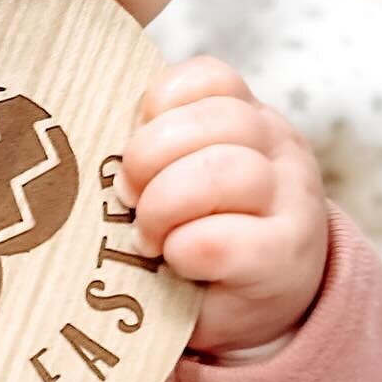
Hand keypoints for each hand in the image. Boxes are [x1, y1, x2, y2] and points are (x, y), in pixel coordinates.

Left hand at [119, 56, 329, 358]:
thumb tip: (91, 137)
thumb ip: (157, 145)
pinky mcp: (283, 259)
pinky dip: (184, 249)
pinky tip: (176, 259)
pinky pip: (221, 240)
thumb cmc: (205, 231)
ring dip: (165, 205)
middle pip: (216, 120)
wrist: (257, 305)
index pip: (210, 76)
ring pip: (222, 172)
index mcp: (250, 116)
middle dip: (150, 156)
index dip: (159, 103)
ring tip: (148, 236)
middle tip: (128, 197)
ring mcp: (290, 201)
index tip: (133, 141)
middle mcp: (280, 148)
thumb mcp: (185, 172)